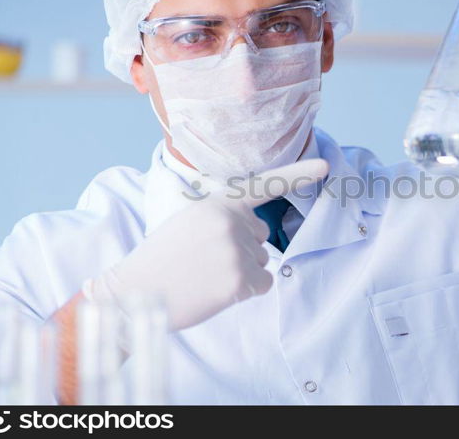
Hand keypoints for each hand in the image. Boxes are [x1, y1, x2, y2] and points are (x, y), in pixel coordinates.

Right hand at [84, 159, 328, 330]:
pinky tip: (216, 291)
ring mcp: (237, 251)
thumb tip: (258, 233)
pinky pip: (262, 283)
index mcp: (218, 203)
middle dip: (242, 248)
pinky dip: (245, 290)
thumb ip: (225, 218)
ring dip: (242, 271)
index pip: (264, 185)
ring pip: (262, 261)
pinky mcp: (240, 280)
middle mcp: (232, 222)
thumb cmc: (160, 259)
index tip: (326, 166)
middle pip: (261, 236)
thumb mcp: (190, 222)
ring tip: (205, 275)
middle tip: (204, 260)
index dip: (298, 174)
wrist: (132, 292)